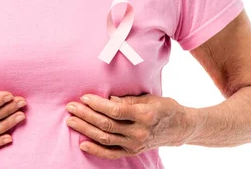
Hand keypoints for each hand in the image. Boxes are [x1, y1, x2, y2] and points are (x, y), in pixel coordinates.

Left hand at [65, 94, 199, 158]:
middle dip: (85, 115)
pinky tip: (82, 144)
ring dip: (85, 129)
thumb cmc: (164, 108)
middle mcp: (139, 132)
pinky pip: (110, 153)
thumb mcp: (150, 98)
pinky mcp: (132, 152)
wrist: (180, 128)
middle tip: (71, 107)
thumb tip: (107, 99)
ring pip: (105, 138)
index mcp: (144, 115)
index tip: (84, 97)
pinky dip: (95, 150)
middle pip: (106, 124)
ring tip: (71, 121)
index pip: (115, 111)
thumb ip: (128, 100)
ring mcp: (135, 144)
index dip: (97, 104)